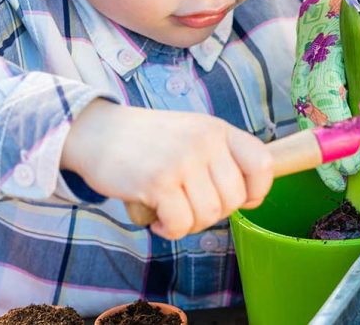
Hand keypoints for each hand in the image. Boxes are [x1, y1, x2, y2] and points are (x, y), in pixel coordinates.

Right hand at [61, 99, 272, 239]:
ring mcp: (183, 160)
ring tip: (170, 212)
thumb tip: (249, 199)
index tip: (239, 200)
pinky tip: (157, 219)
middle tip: (189, 207)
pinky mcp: (158, 181)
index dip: (256, 191)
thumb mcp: (192, 134)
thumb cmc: (147, 142)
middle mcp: (205, 141)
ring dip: (189, 224)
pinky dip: (169, 230)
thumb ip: (220, 158)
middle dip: (214, 213)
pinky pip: (181, 223)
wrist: (96, 132)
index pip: (262, 164)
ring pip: (209, 214)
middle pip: (234, 199)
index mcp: (218, 129)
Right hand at [292, 0, 359, 190]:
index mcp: (330, 19)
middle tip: (343, 177)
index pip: (319, 82)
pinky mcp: (327, 48)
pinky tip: (343, 145)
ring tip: (341, 174)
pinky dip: (332, 118)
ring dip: (324, 135)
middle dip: (323, 141)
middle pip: (306, 94)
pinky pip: (321, 88)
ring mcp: (316, 38)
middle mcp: (314, 29)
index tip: (350, 159)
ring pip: (309, 95)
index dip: (333, 126)